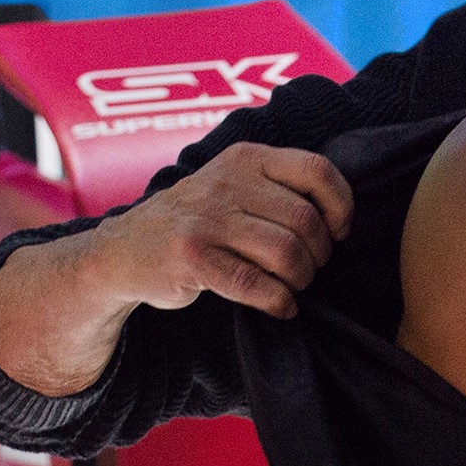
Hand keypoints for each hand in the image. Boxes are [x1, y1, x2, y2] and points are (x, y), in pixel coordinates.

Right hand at [91, 142, 354, 319]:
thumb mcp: (232, 185)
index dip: (341, 206)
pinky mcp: (192, 256)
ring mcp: (207, 218)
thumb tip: (341, 217)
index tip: (338, 232)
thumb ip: (277, 188)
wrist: (124, 251)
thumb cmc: (196, 222)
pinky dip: (279, 302)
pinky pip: (256, 284)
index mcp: (246, 157)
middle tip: (308, 269)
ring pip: (286, 253)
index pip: (318, 171)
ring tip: (292, 287)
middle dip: (319, 255)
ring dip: (301, 280)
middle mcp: (228, 182)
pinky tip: (280, 307)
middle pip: (306, 221)